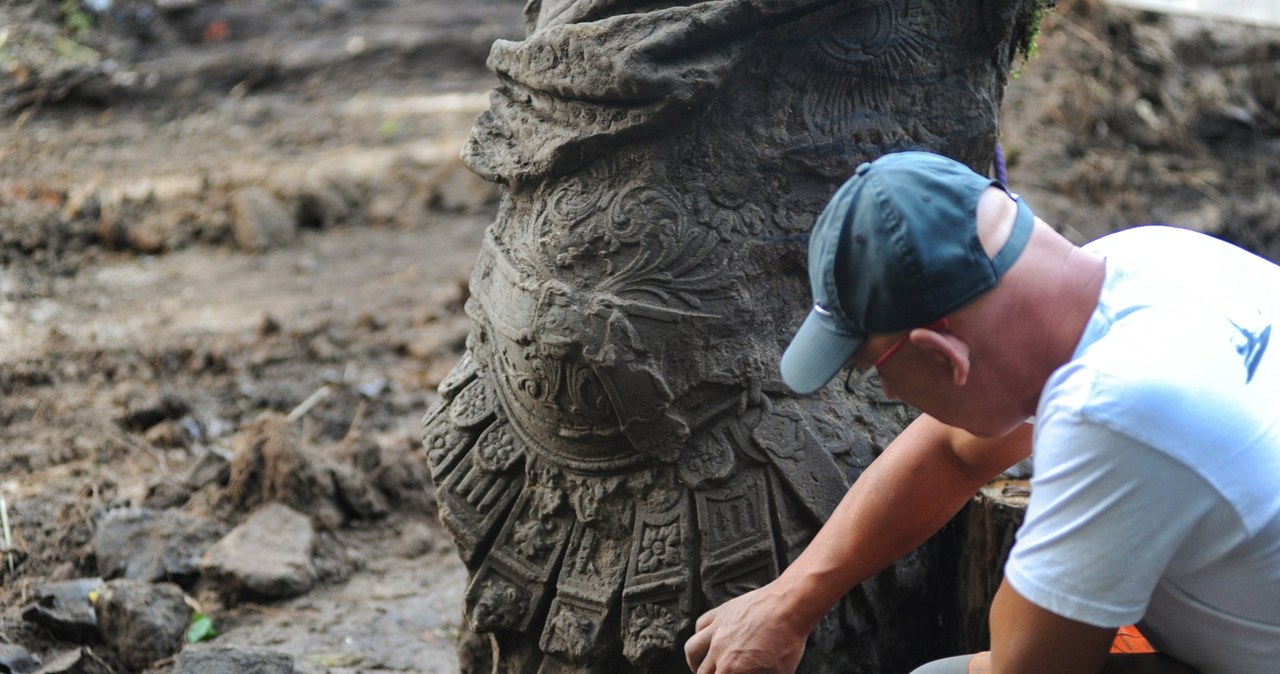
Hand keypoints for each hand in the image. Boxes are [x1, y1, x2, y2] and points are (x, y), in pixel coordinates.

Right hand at [683, 583, 809, 673]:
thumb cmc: (788, 640)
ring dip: (694, 661)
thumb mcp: (780, 673)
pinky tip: (706, 640)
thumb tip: (753, 673)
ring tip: (700, 667)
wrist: (790, 606)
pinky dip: (700, 634)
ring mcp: (717, 629)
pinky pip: (700, 624)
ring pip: (692, 649)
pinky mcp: (721, 612)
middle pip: (703, 672)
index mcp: (731, 669)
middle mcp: (719, 650)